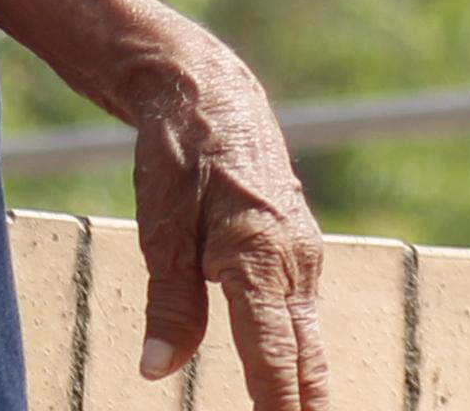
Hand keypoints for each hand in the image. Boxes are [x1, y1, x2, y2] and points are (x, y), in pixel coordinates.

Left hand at [129, 25, 323, 410]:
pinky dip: (299, 353)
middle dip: (305, 408)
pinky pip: (302, 313)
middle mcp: (294, 261)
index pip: (275, 358)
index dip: (279, 409)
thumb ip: (168, 303)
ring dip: (304, 387)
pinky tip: (291, 381)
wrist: (209, 90)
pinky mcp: (298, 246)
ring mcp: (303, 253)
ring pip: (310, 338)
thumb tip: (159, 370)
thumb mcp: (161, 227)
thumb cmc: (179, 155)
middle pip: (309, 360)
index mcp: (258, 257)